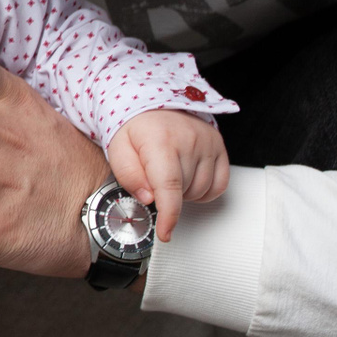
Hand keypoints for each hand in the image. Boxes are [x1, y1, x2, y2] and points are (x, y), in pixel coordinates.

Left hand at [106, 109, 229, 240]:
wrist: (153, 102)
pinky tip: (188, 178)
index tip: (165, 233)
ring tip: (169, 173)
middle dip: (166, 195)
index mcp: (161, 140)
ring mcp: (208, 142)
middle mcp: (190, 140)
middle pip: (183, 192)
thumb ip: (129, 175)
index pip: (169, 186)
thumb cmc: (135, 126)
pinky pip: (219, 185)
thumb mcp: (117, 148)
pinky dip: (204, 190)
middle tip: (153, 177)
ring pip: (201, 191)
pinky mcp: (219, 146)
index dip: (168, 215)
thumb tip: (149, 199)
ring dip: (184, 193)